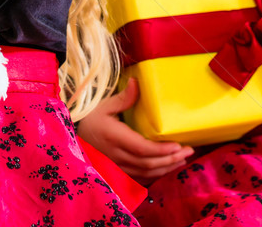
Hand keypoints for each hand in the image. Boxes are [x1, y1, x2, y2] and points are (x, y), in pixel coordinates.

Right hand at [76, 78, 193, 183]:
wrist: (73, 139)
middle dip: (170, 159)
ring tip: (182, 160)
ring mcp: (117, 167)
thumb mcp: (103, 106)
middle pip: (148, 163)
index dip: (161, 150)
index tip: (178, 145)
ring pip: (146, 173)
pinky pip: (140, 178)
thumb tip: (137, 82)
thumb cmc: (90, 119)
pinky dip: (155, 175)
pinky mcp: (118, 173)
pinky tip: (166, 168)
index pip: (142, 148)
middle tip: (188, 151)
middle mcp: (116, 156)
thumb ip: (122, 98)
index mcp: (114, 137)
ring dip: (166, 168)